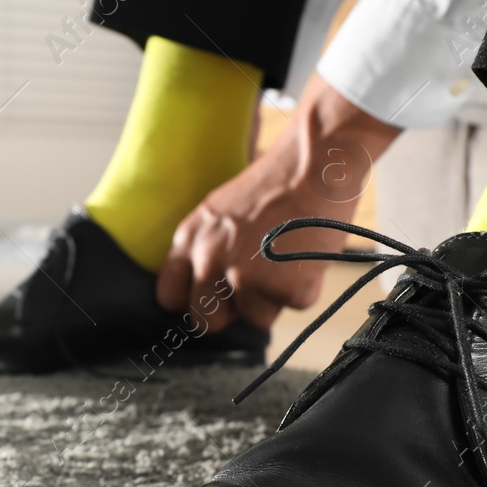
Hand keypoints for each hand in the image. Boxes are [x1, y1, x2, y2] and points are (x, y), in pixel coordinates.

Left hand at [157, 74, 400, 330]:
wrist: (315, 164)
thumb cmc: (277, 182)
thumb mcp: (222, 211)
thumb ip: (209, 249)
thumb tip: (214, 288)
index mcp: (190, 239)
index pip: (171, 297)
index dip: (196, 301)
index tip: (214, 299)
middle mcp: (209, 262)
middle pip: (208, 321)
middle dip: (233, 311)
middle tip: (259, 284)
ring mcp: (245, 278)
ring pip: (256, 319)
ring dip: (275, 298)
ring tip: (289, 256)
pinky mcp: (282, 288)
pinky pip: (295, 306)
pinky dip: (307, 287)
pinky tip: (308, 253)